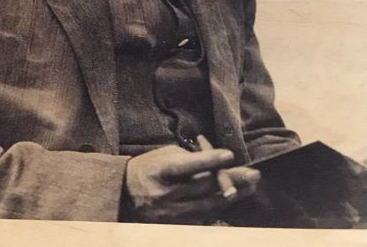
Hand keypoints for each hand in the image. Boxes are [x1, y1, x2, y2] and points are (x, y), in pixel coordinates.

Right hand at [123, 145, 260, 223]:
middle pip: (203, 187)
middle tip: (254, 174)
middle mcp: (165, 195)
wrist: (126, 194)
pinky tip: (234, 199)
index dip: (208, 160)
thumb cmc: (149, 168)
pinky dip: (222, 207)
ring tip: (251, 186)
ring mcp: (172, 213)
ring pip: (209, 205)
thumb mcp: (164, 155)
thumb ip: (190, 158)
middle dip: (231, 179)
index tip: (229, 154)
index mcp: (159, 172)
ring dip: (233, 195)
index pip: (186, 166)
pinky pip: (206, 218)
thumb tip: (219, 162)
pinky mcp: (178, 225)